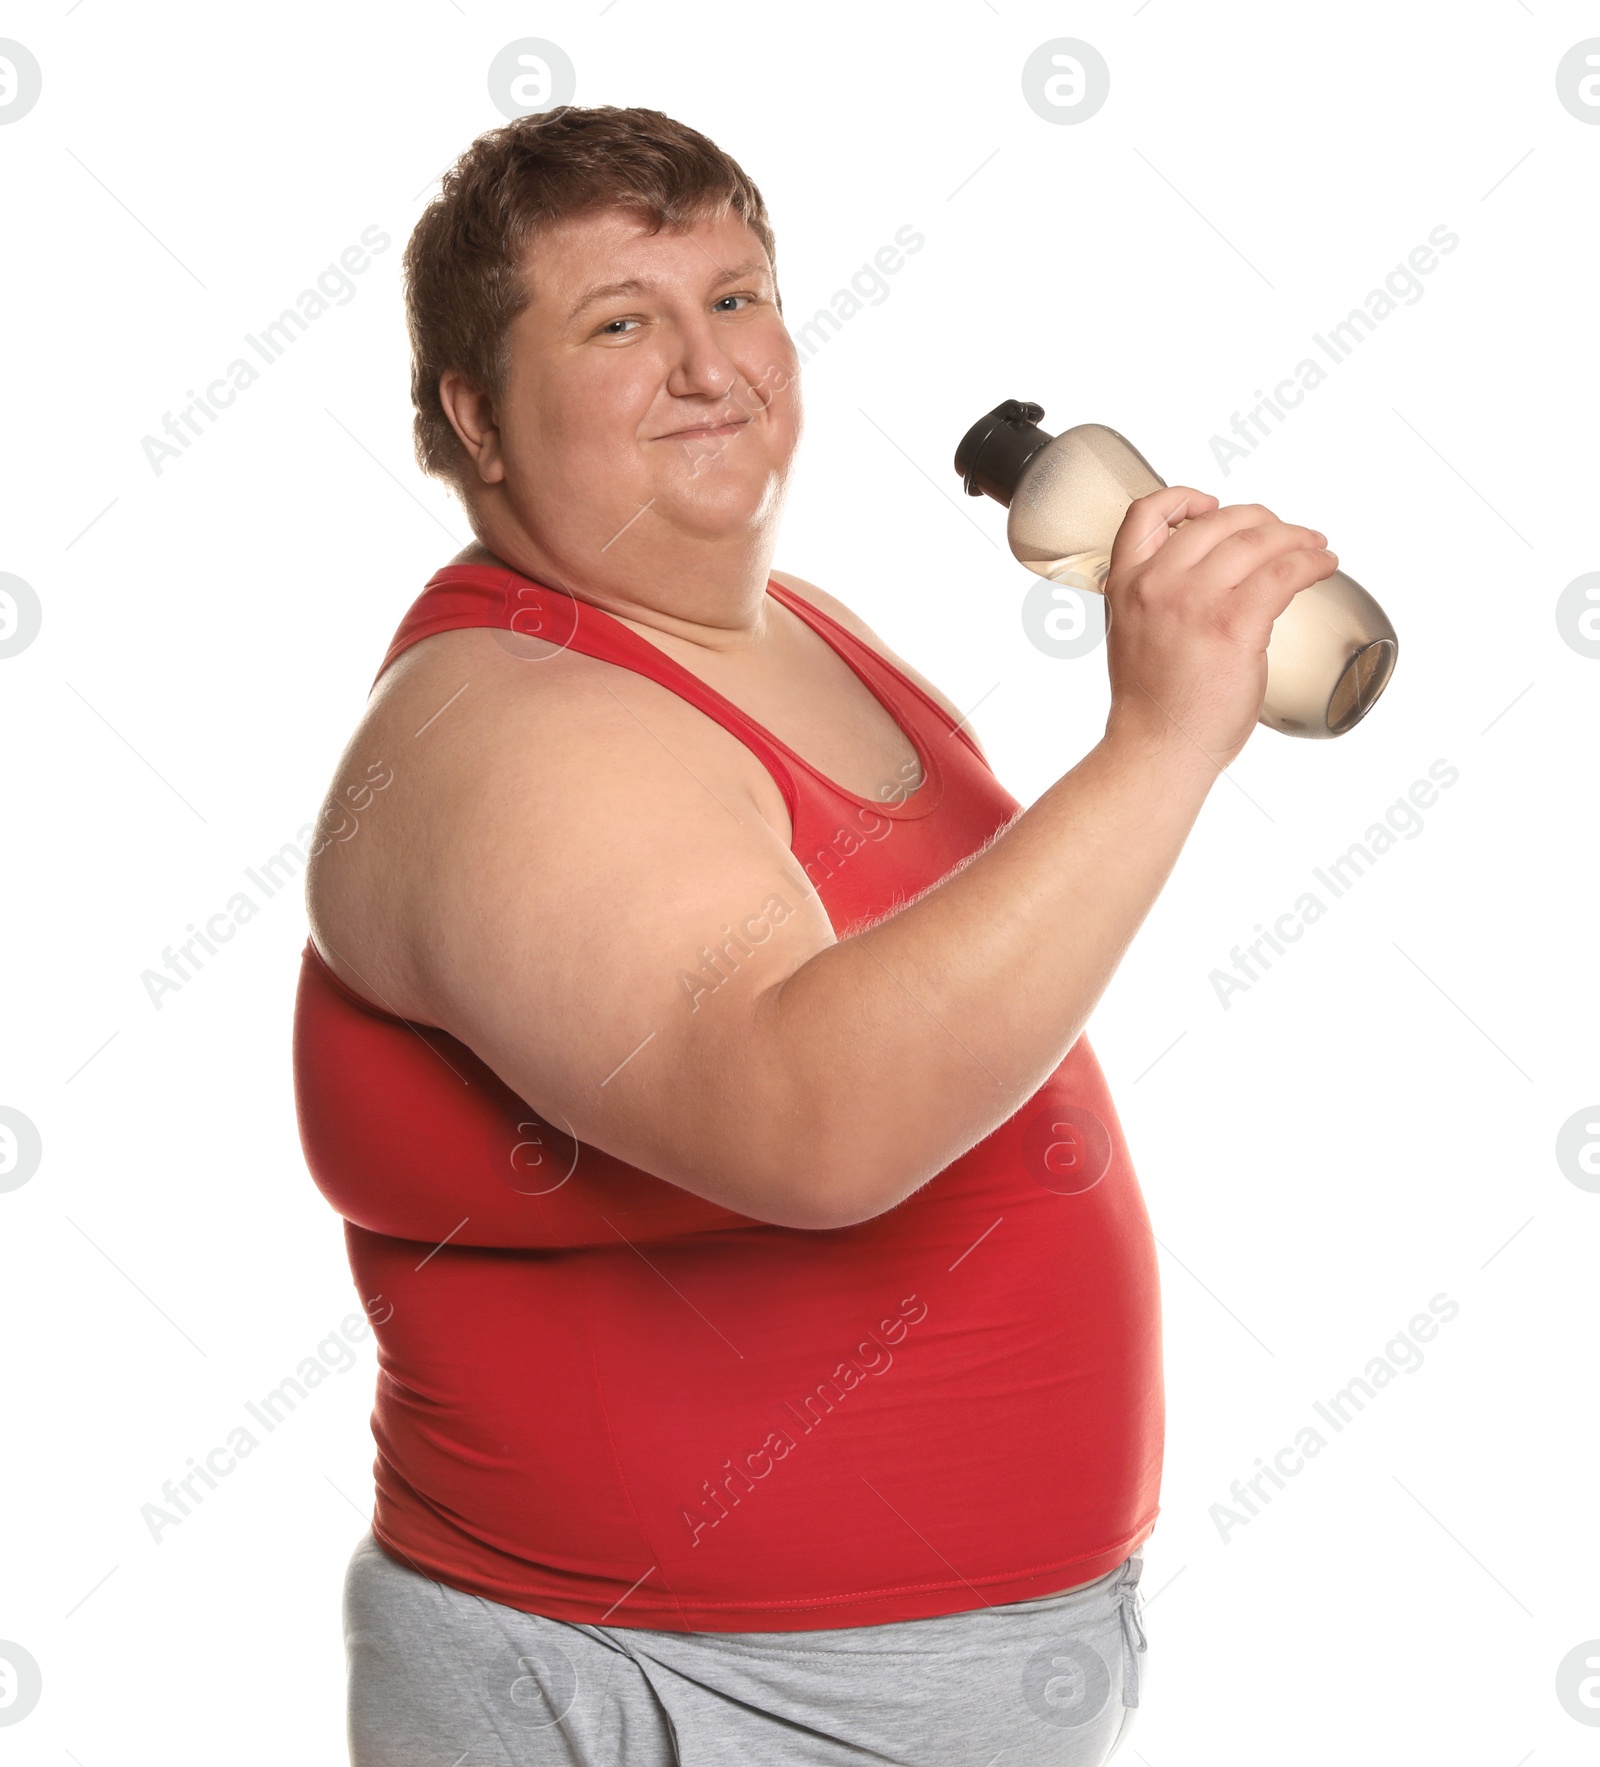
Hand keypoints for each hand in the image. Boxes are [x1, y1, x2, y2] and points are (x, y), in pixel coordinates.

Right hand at [1101, 487, 1338, 770]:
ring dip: (1296, 537)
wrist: (1157, 748)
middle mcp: (1157, 584)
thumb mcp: (1131, 633)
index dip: (1183, 497)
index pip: (1146, 513)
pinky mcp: (1234, 624)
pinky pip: (1284, 573)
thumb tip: (1202, 575)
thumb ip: (1154, 597)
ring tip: (1315, 546)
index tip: (1210, 504)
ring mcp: (1195, 601)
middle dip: (1260, 519)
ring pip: (1257, 540)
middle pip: (1217, 521)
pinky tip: (1323, 566)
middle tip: (1284, 533)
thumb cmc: (1151, 704)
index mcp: (1125, 584)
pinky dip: (1312, 562)